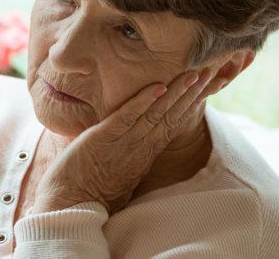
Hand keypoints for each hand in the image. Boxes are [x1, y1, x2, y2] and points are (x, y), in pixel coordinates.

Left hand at [31, 68, 212, 214]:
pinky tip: (157, 87)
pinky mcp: (102, 139)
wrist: (68, 206)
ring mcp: (123, 143)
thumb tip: (133, 143)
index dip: (189, 105)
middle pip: (170, 116)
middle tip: (210, 72)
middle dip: (191, 94)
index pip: (171, 124)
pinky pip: (125, 118)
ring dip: (175, 93)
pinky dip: (141, 101)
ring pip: (155, 114)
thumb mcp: (116, 170)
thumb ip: (128, 154)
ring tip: (193, 74)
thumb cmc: (86, 190)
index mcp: (143, 154)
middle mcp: (139, 148)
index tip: (205, 88)